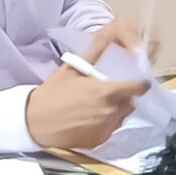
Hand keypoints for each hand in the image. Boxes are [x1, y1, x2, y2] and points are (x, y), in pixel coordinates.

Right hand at [27, 25, 148, 149]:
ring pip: (122, 116)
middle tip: (110, 91)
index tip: (137, 80)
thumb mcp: (72, 69)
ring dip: (117, 110)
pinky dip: (106, 123)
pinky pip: (111, 128)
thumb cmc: (53, 93)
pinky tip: (91, 118)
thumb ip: (94, 53)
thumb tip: (108, 34)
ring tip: (99, 105)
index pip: (138, 88)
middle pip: (131, 102)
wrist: (35, 122)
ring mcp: (106, 128)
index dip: (140, 83)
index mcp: (107, 92)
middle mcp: (111, 112)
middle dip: (125, 96)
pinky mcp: (100, 140)